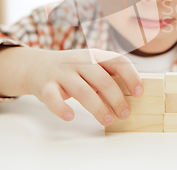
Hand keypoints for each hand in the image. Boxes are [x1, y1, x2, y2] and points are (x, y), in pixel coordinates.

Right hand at [25, 48, 142, 124]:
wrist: (36, 66)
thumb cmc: (72, 70)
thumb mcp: (91, 66)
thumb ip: (107, 77)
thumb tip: (131, 95)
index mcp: (94, 55)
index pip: (117, 61)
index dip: (131, 76)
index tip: (139, 92)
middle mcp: (79, 61)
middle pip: (102, 80)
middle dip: (117, 99)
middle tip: (124, 114)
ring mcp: (62, 73)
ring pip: (82, 91)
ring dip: (98, 108)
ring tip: (107, 120)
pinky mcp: (46, 86)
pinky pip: (53, 98)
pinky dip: (62, 108)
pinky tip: (71, 116)